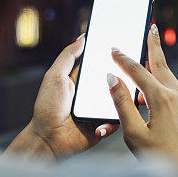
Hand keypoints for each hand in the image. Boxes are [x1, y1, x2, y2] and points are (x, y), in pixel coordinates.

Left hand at [4, 35, 118, 159]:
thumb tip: (82, 38)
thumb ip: (68, 56)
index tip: (125, 47)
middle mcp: (95, 92)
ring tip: (120, 98)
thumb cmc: (47, 108)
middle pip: (117, 80)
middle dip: (125, 76)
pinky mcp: (106, 124)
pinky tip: (101, 122)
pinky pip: (118, 119)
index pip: (103, 63)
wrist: (47, 138)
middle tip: (131, 72)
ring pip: (122, 99)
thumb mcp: (55, 76)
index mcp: (84, 78)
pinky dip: (113, 120)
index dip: (114, 57)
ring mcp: (101, 109)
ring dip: (122, 98)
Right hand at [107, 24, 177, 176]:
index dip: (124, 59)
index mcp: (162, 99)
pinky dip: (177, 106)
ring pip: (175, 90)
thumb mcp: (134, 134)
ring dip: (162, 90)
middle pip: (163, 67)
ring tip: (150, 104)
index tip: (114, 48)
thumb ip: (122, 103)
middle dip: (154, 48)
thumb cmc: (161, 161)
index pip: (138, 71)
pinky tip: (171, 124)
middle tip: (151, 28)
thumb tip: (112, 78)